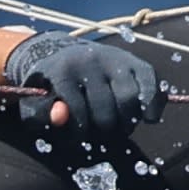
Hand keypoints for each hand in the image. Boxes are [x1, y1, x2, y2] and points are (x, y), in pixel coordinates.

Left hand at [3, 30, 166, 138]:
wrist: (61, 54)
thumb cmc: (50, 87)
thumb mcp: (36, 101)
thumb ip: (41, 113)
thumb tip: (60, 116)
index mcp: (63, 71)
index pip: (77, 111)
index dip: (79, 131)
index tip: (78, 135)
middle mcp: (90, 61)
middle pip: (106, 110)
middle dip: (104, 130)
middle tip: (100, 132)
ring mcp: (115, 59)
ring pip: (130, 99)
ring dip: (127, 122)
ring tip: (120, 127)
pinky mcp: (134, 61)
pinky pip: (152, 84)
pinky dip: (153, 106)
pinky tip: (149, 119)